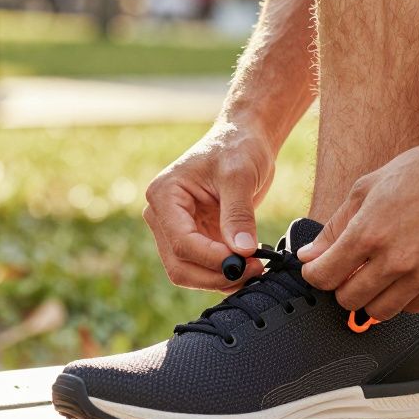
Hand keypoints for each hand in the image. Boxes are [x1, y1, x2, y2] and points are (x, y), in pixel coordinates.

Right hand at [144, 122, 276, 290]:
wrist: (244, 140)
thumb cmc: (238, 147)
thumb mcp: (240, 176)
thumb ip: (238, 214)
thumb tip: (242, 251)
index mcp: (164, 195)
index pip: (181, 242)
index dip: (212, 258)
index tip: (245, 261)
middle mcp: (162, 216)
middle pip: (179, 265)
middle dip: (215, 275)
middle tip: (253, 269)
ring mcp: (176, 229)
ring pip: (189, 272)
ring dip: (221, 278)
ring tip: (255, 267)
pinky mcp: (194, 238)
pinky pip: (204, 267)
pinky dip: (225, 273)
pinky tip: (249, 265)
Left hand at [297, 136, 418, 317]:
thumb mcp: (368, 187)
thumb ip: (335, 226)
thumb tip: (309, 256)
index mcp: (369, 233)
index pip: (323, 276)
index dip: (314, 273)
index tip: (318, 268)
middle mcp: (395, 260)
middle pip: (348, 300)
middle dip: (341, 286)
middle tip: (349, 269)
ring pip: (378, 312)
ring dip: (370, 296)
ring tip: (377, 272)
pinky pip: (410, 309)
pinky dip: (401, 297)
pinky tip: (405, 273)